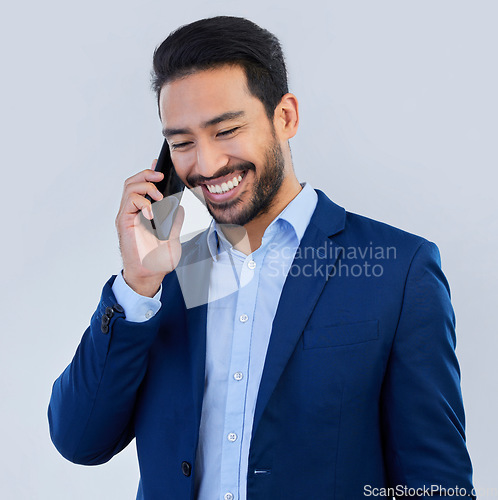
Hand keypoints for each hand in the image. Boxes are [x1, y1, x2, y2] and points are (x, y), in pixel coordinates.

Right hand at [115, 161, 184, 296]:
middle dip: (146, 174)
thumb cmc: (158, 259)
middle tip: (160, 175)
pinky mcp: (124, 222)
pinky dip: (142, 201)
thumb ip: (174, 222)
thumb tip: (178, 208)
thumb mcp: (173, 237)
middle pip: (133, 182)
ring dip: (145, 185)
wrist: (150, 275)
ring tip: (158, 195)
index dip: (149, 173)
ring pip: (129, 188)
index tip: (159, 165)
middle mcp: (133, 212)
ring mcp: (127, 216)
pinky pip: (129, 203)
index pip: (143, 186)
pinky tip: (151, 211)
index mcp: (143, 213)